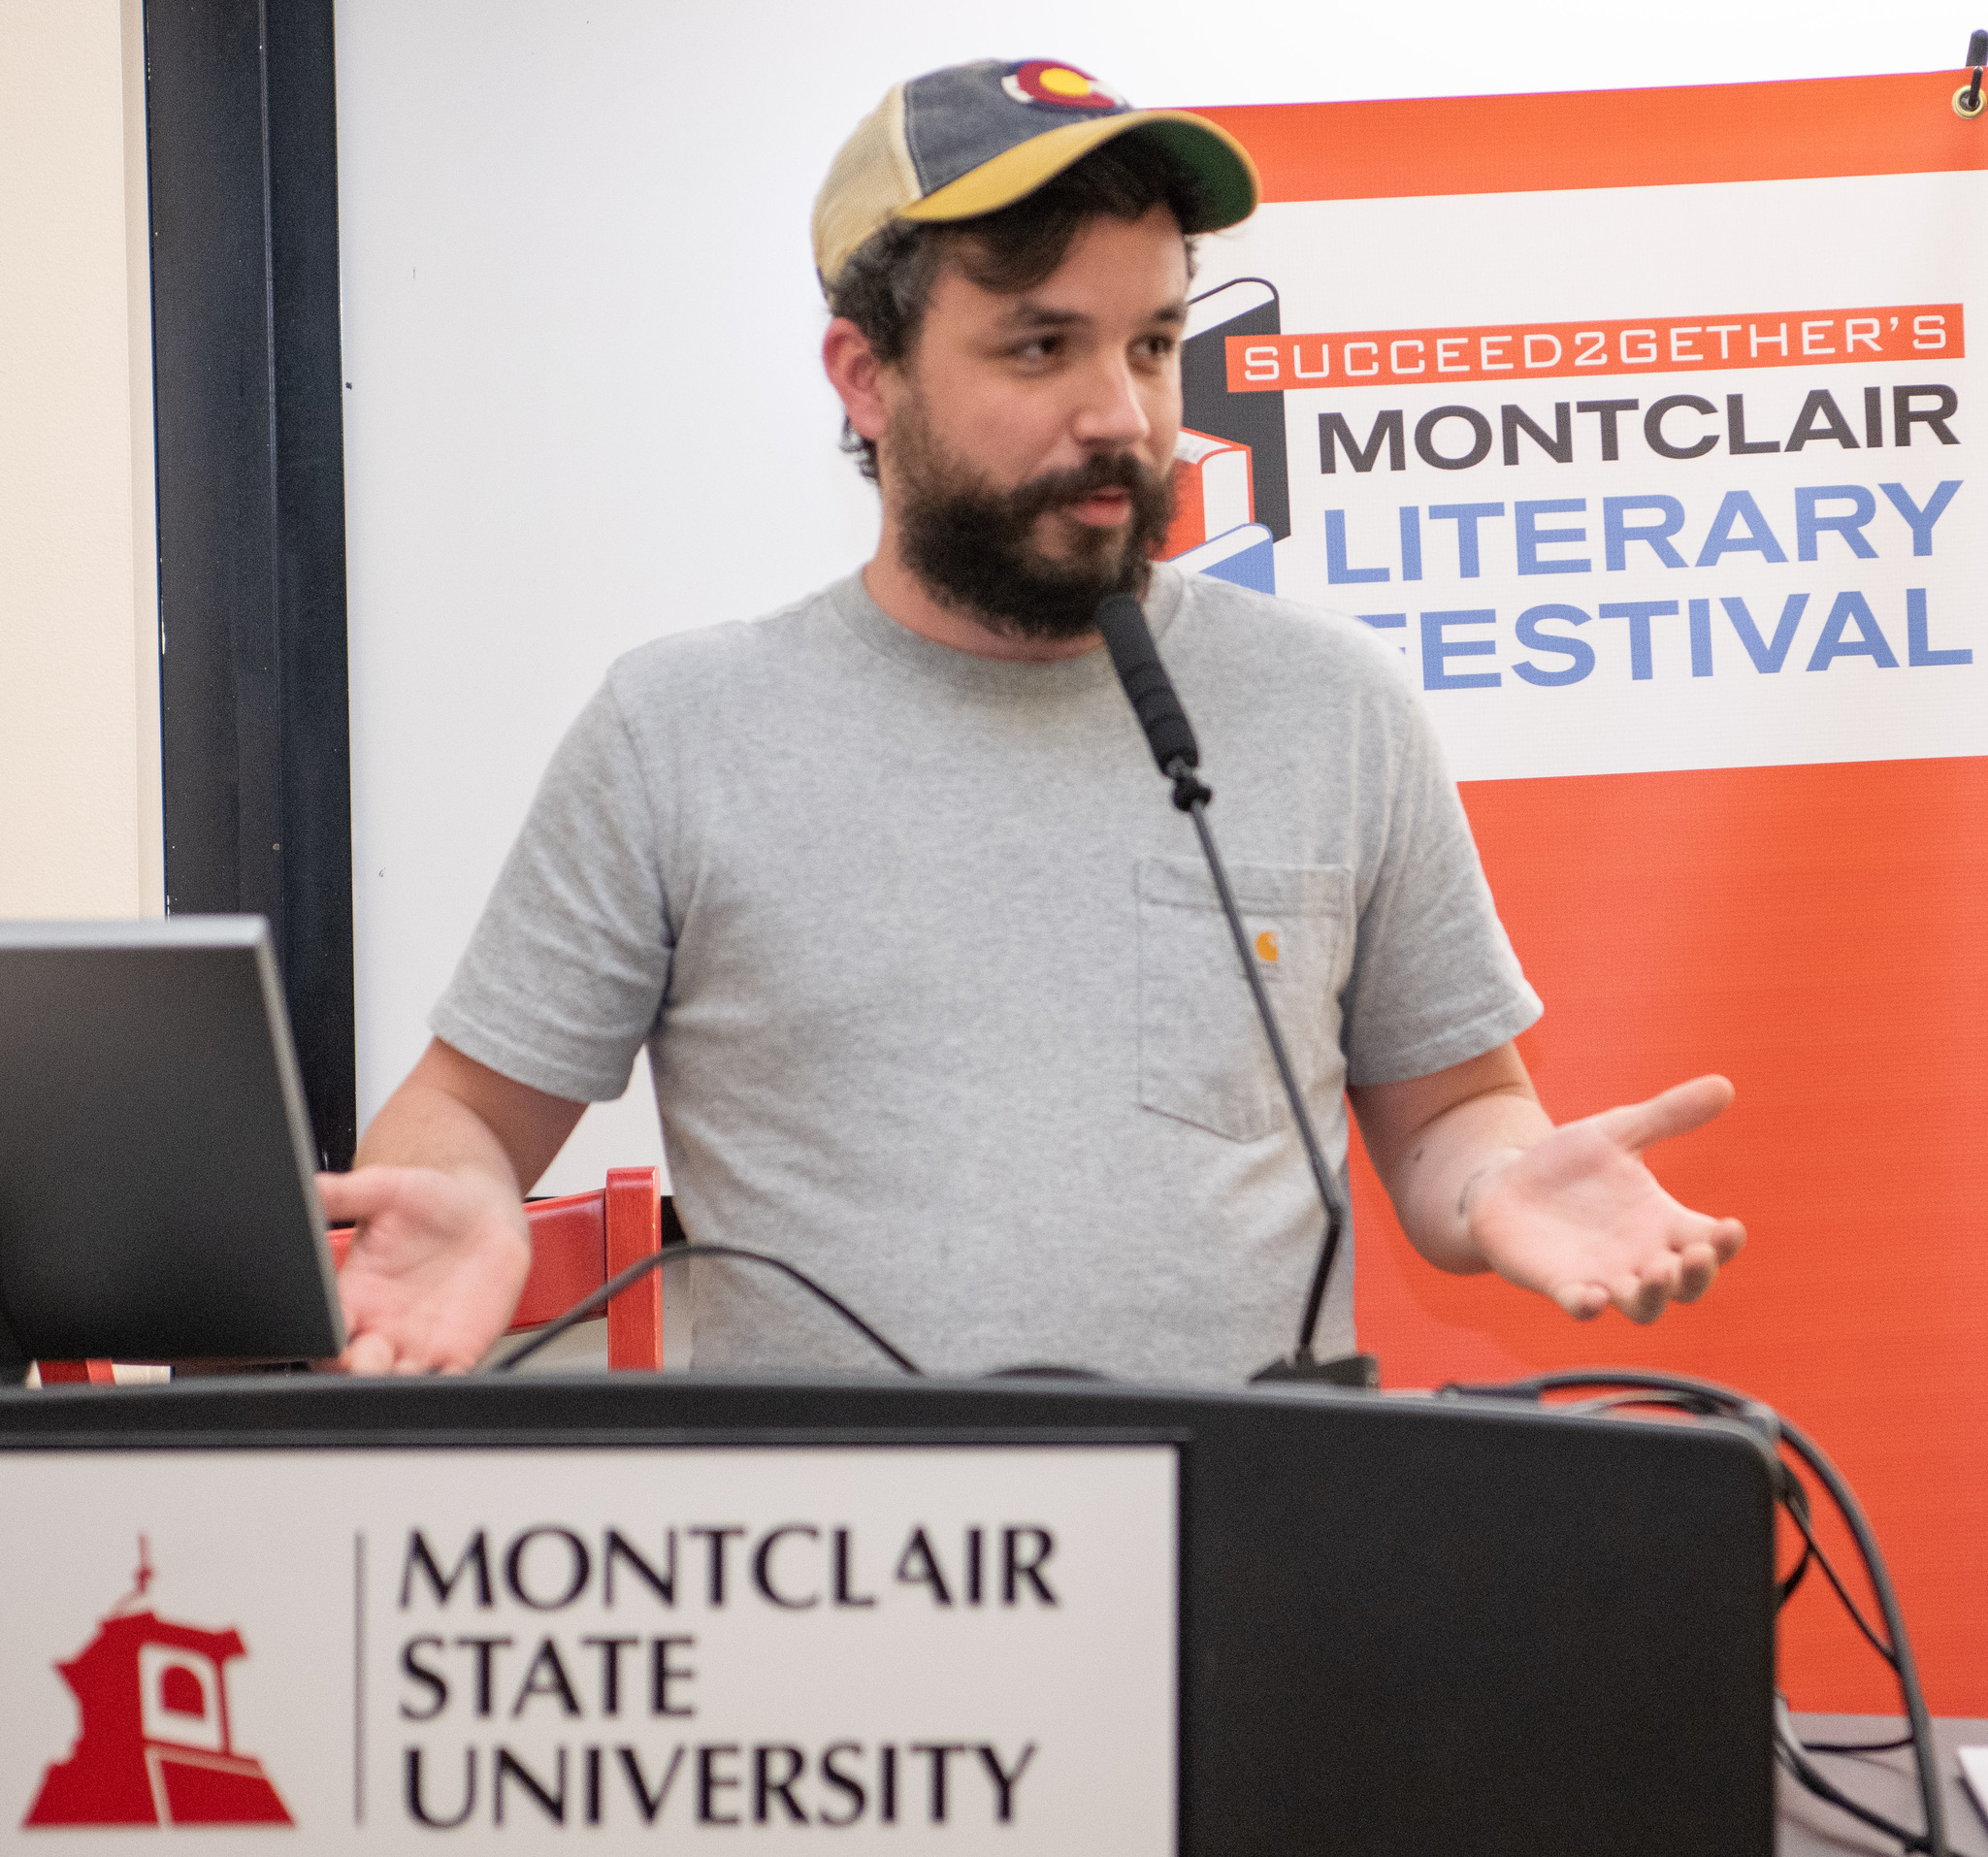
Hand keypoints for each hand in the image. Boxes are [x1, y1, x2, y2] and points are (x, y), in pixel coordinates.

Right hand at [317, 1167, 530, 1373]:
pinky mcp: (457, 1351)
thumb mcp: (385, 1189)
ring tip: (407, 1368)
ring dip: (396, 1385)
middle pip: (351, 1372)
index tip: (337, 1328)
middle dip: (354, 1373)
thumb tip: (309, 1186)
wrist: (484, 1211)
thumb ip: (345, 1193)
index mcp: (351, 1295)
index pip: (323, 1331)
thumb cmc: (431, 1199)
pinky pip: (446, 1380)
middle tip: (367, 1357)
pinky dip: (444, 1385)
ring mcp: (416, 1344)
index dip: (324, 1338)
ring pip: (395, 1384)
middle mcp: (378, 1327)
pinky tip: (447, 1371)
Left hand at [1463, 1075, 1745, 1322]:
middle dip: (1697, 1275)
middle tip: (1695, 1254)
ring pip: (1643, 1307)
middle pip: (1686, 1285)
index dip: (1725, 1243)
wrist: (1506, 1180)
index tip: (1730, 1227)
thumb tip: (1725, 1084)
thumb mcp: (1617, 1131)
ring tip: (1657, 1271)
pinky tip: (1592, 1297)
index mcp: (1662, 1222)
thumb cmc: (1569, 1162)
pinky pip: (1580, 1306)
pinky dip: (1588, 1306)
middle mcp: (1640, 1257)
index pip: (1708, 1242)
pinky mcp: (1560, 1283)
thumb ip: (1667, 1114)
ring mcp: (1603, 1275)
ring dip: (1654, 1296)